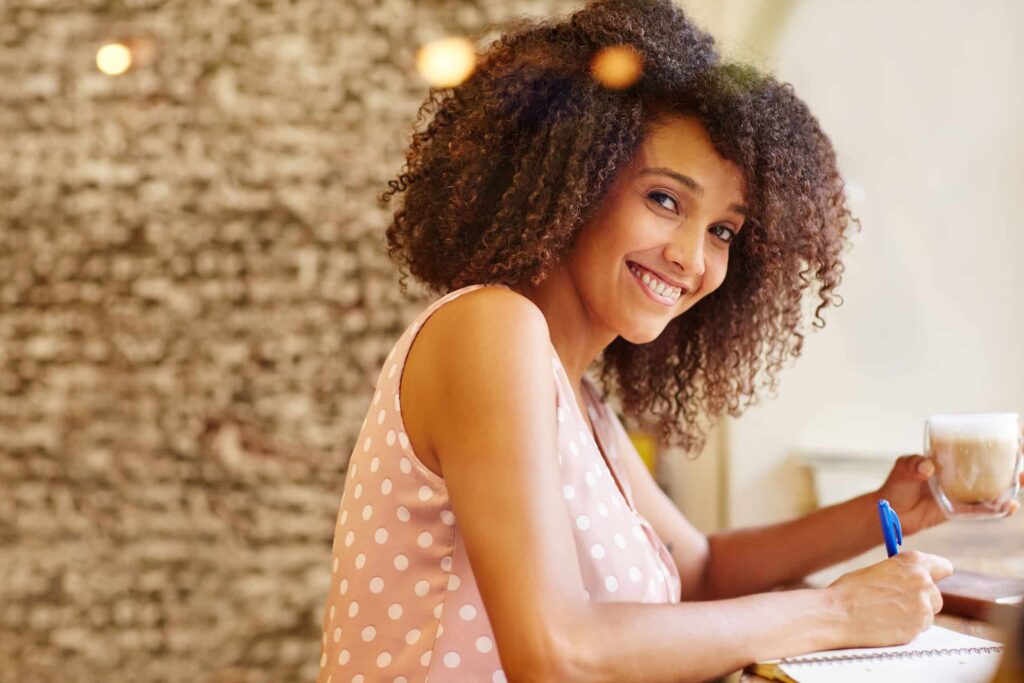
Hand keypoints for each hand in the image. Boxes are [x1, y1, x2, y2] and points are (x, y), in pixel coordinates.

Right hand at [827, 550, 953, 647]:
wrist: (836, 615)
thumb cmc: (850, 591)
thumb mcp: (877, 570)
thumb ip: (901, 574)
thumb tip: (911, 580)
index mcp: (912, 562)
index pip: (943, 566)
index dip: (935, 574)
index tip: (930, 579)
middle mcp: (923, 582)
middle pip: (935, 594)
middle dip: (921, 599)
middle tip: (898, 602)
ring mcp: (923, 607)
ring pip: (927, 614)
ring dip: (913, 615)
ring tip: (886, 613)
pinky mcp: (917, 629)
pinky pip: (918, 629)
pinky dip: (906, 628)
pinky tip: (885, 624)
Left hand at [875, 453, 1023, 535]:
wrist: (892, 511)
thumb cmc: (897, 484)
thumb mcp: (903, 467)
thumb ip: (912, 464)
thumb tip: (927, 467)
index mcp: (950, 458)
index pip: (975, 446)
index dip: (996, 441)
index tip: (1015, 434)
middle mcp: (961, 474)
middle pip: (992, 466)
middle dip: (1012, 461)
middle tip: (1022, 456)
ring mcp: (963, 492)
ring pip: (994, 487)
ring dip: (1011, 485)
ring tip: (1023, 480)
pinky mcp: (961, 510)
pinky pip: (983, 509)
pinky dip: (998, 509)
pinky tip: (1009, 507)